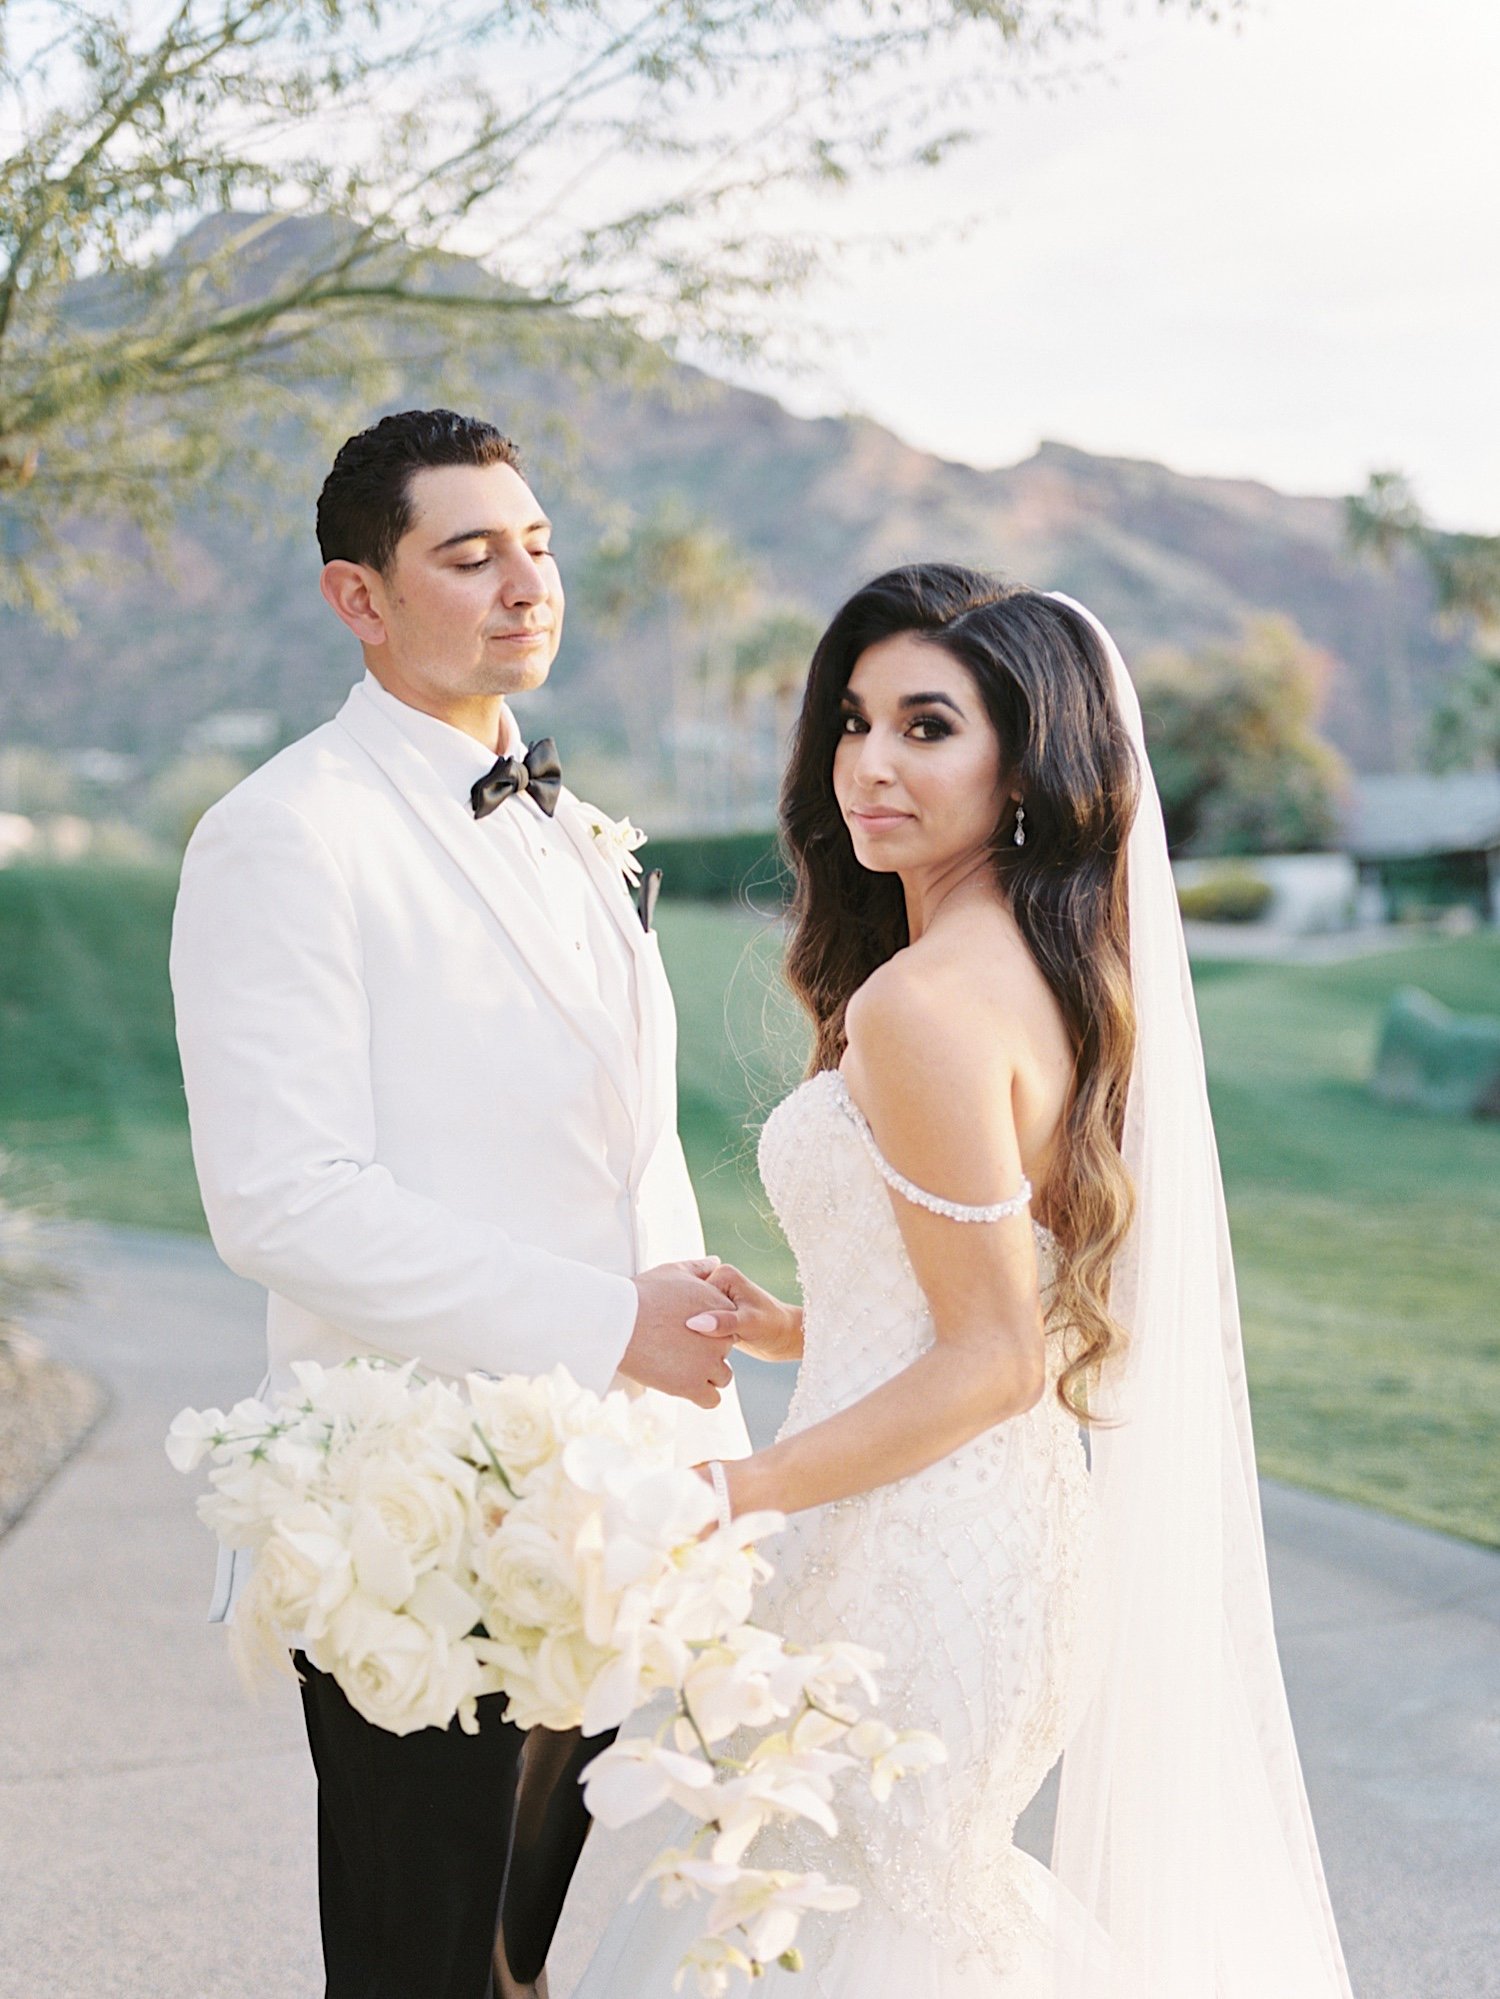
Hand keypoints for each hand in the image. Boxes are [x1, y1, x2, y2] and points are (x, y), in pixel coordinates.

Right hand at [622, 1261, 738, 1407]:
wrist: (618, 1321)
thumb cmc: (642, 1294)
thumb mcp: (674, 1272)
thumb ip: (699, 1267)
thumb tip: (715, 1261)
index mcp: (720, 1309)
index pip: (727, 1326)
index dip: (708, 1331)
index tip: (686, 1331)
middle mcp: (721, 1336)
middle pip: (724, 1351)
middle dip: (706, 1352)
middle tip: (678, 1349)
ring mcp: (708, 1363)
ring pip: (722, 1377)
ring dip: (705, 1375)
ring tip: (678, 1368)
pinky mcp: (692, 1387)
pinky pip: (711, 1400)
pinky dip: (700, 1395)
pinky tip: (682, 1385)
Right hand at [690, 1262, 801, 1363]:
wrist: (785, 1339)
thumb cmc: (773, 1327)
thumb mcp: (749, 1324)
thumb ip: (725, 1322)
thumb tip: (695, 1324)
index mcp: (723, 1274)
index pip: (692, 1294)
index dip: (689, 1315)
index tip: (688, 1334)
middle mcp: (717, 1283)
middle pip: (690, 1305)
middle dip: (689, 1325)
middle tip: (689, 1346)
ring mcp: (715, 1300)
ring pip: (692, 1317)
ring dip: (691, 1333)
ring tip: (694, 1349)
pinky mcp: (715, 1315)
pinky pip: (698, 1326)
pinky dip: (696, 1338)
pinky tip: (696, 1351)